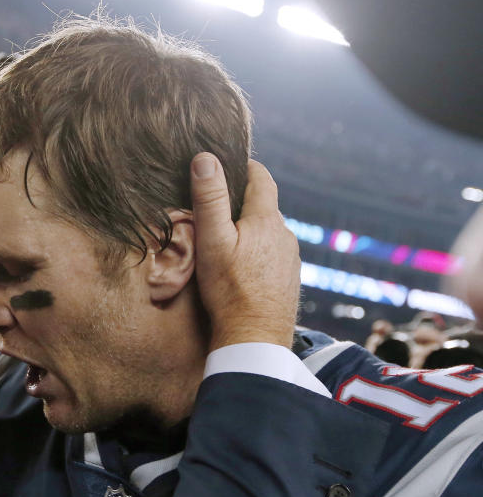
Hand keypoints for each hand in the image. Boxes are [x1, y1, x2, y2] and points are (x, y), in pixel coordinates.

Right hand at [190, 154, 300, 350]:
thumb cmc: (230, 290)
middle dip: (243, 202)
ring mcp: (290, 259)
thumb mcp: (212, 240)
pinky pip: (273, 256)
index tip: (229, 163)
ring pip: (269, 233)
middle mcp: (285, 235)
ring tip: (225, 241)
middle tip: (216, 207)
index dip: (245, 166)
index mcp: (267, 220)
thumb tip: (205, 158)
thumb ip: (209, 198)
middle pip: (264, 207)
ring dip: (250, 231)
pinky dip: (257, 254)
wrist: (255, 338)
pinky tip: (241, 269)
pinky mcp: (288, 280)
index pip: (261, 178)